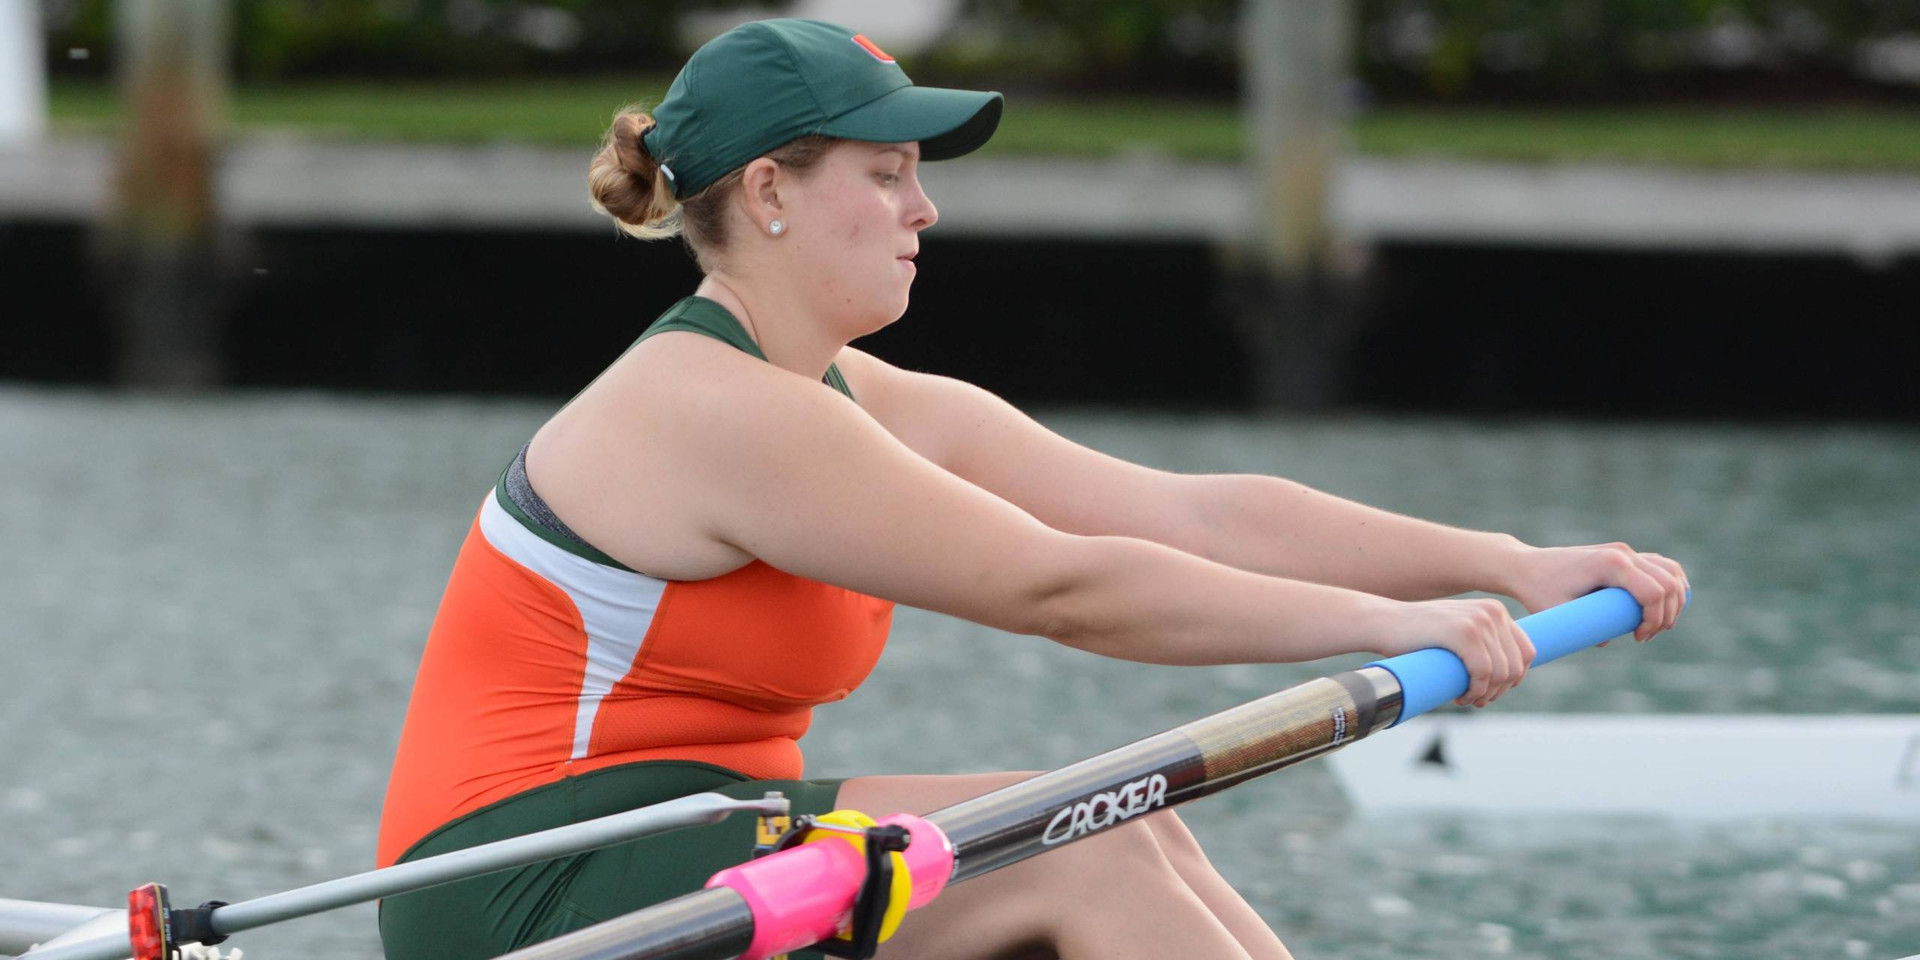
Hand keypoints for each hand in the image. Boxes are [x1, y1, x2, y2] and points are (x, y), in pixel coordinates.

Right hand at [1370, 597, 1534, 707]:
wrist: (1383, 623)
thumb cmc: (1418, 635)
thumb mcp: (1458, 632)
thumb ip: (1482, 642)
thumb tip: (1509, 675)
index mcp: (1495, 611)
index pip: (1526, 652)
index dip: (1513, 679)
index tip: (1491, 691)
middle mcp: (1493, 612)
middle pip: (1517, 666)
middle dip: (1500, 691)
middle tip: (1477, 700)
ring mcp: (1479, 620)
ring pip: (1502, 673)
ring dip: (1487, 695)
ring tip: (1467, 700)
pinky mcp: (1464, 632)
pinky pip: (1484, 672)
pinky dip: (1476, 691)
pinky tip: (1460, 696)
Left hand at [1505, 542, 1689, 642]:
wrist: (1525, 566)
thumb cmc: (1538, 590)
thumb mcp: (1559, 613)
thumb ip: (1583, 629)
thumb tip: (1607, 641)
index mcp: (1610, 564)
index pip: (1654, 592)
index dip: (1655, 620)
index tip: (1638, 638)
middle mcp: (1623, 552)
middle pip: (1669, 584)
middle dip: (1666, 615)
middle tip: (1645, 636)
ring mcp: (1625, 551)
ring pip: (1671, 572)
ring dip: (1674, 600)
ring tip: (1655, 625)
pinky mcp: (1623, 554)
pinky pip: (1661, 565)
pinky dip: (1671, 584)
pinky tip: (1665, 605)